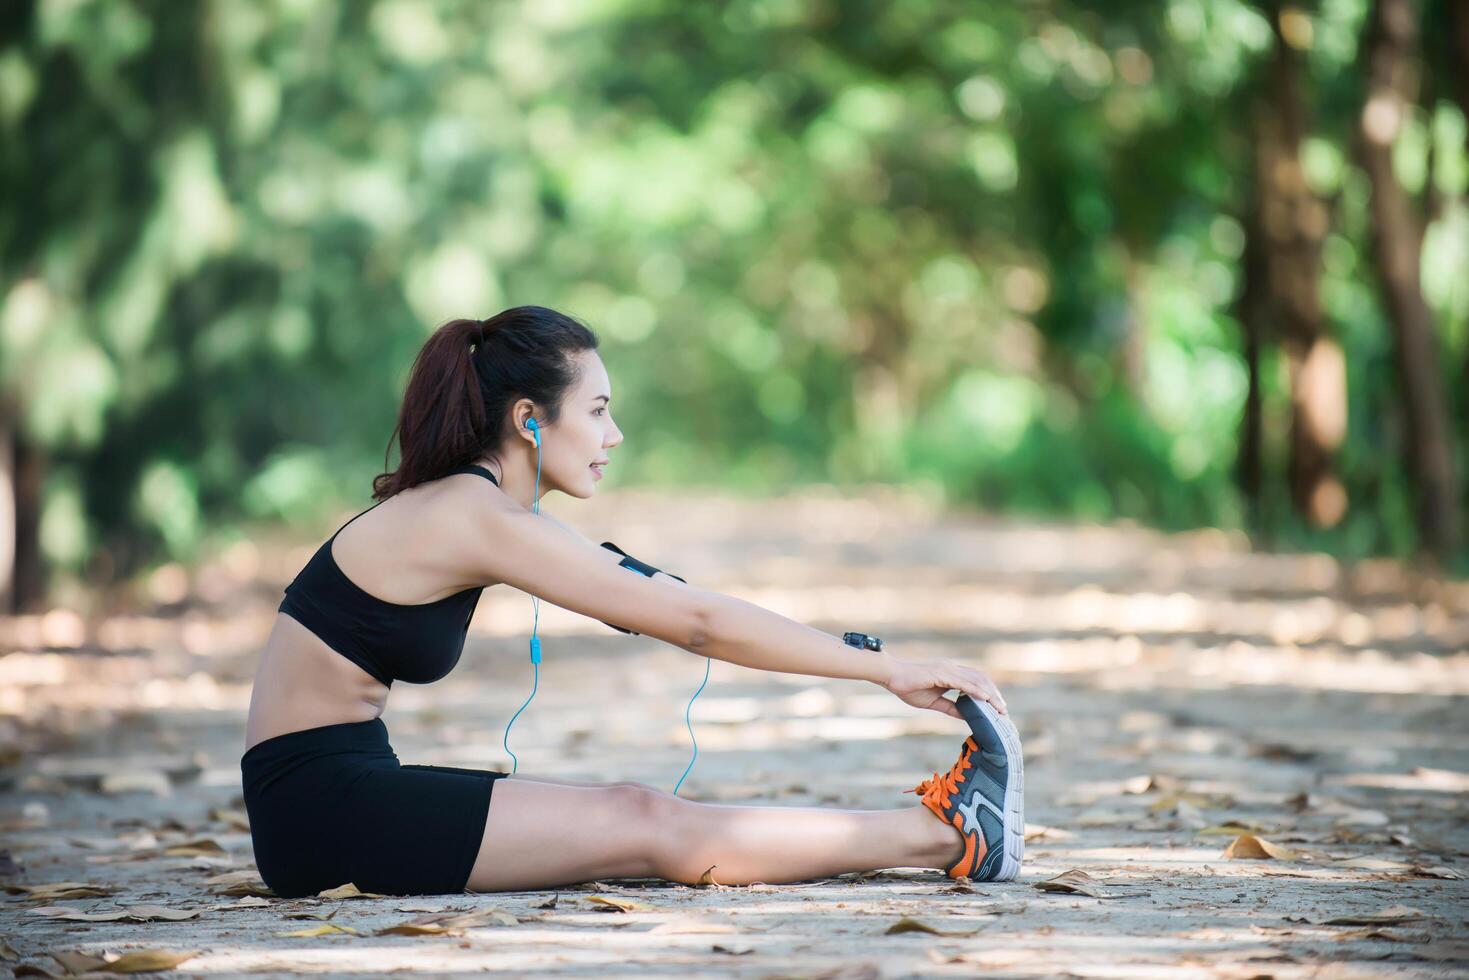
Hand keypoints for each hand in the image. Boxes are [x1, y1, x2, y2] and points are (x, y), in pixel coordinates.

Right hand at [882, 657, 1007, 718]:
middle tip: (1003, 710)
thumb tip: (966, 715)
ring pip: (976, 681)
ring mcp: (948, 670)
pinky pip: (964, 683)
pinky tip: (986, 699)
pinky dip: (977, 691)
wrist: (891, 676)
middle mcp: (953, 669)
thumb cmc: (908, 687)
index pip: (976, 681)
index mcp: (951, 674)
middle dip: (994, 694)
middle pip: (981, 679)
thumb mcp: (933, 702)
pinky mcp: (942, 674)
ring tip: (999, 708)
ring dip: (990, 694)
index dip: (988, 693)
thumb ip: (950, 707)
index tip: (997, 707)